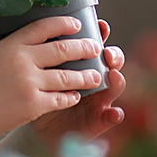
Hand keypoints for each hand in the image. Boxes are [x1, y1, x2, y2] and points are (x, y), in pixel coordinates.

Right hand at [0, 15, 104, 144]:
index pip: (44, 27)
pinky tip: (76, 95)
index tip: (77, 25)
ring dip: (85, 76)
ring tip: (95, 75)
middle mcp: (22, 60)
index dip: (64, 24)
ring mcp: (29, 83)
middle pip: (62, 50)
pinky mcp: (33, 105)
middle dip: (84, 48)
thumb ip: (15, 50)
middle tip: (95, 48)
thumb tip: (39, 45)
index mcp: (11, 45)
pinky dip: (71, 96)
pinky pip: (61, 99)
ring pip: (67, 76)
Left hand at [26, 18, 125, 155]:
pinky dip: (114, 115)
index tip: (100, 26)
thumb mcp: (42, 73)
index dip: (101, 34)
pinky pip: (111, 117)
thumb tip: (39, 30)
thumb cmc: (40, 95)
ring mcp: (100, 99)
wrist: (39, 130)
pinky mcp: (99, 120)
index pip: (95, 44)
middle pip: (111, 62)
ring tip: (113, 76)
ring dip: (117, 80)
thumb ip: (46, 55)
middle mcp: (95, 79)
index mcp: (82, 64)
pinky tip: (114, 112)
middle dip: (114, 55)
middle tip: (106, 53)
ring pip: (116, 86)